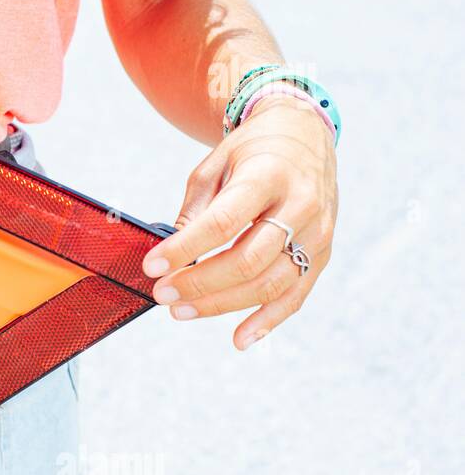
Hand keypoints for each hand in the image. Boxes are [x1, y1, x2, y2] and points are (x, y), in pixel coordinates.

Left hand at [142, 94, 338, 348]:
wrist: (305, 136)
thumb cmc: (251, 152)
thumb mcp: (214, 165)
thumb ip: (195, 209)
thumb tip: (171, 255)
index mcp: (267, 176)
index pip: (223, 222)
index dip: (185, 249)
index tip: (152, 267)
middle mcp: (300, 206)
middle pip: (247, 260)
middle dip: (199, 283)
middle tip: (162, 294)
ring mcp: (316, 233)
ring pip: (270, 284)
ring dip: (221, 305)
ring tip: (180, 311)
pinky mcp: (322, 254)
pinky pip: (295, 296)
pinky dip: (267, 322)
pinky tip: (239, 339)